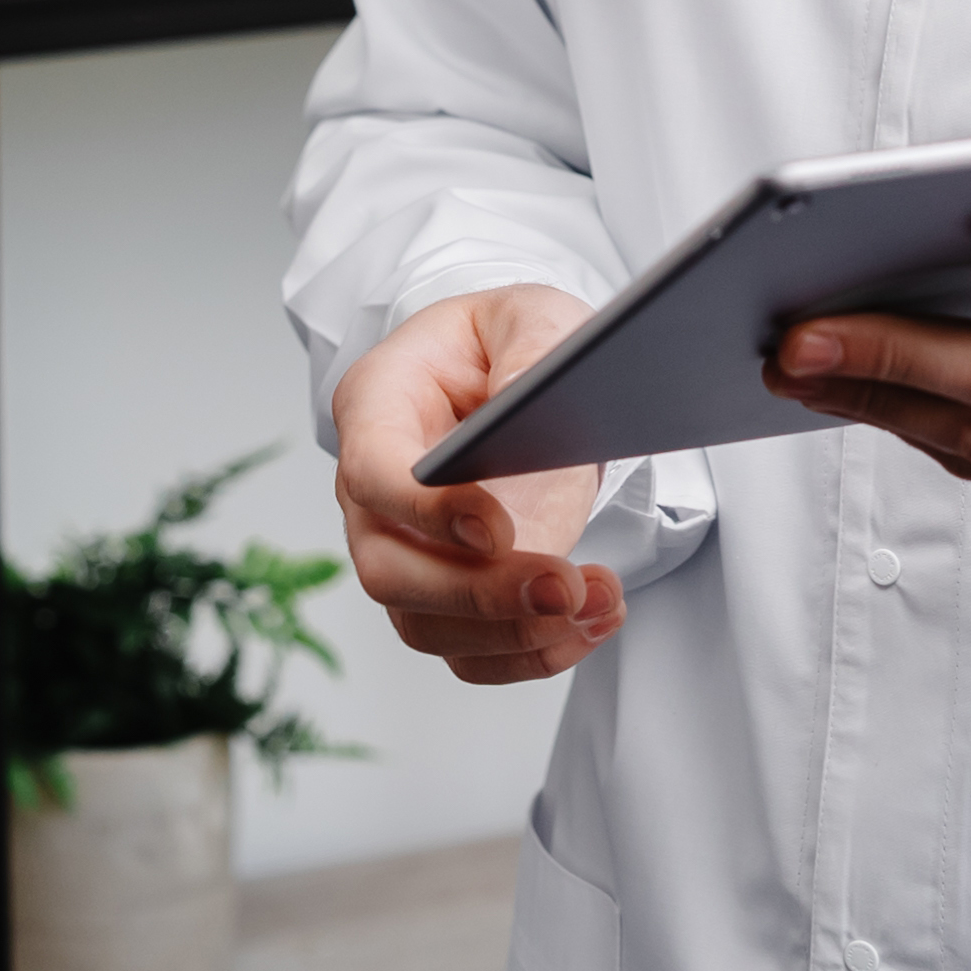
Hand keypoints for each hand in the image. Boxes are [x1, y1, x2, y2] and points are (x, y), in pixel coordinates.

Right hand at [331, 285, 622, 685]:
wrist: (515, 381)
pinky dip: (530, 655)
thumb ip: (530, 347)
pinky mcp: (446, 596)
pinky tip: (591, 623)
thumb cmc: (507, 340)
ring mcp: (403, 552)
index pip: (374, 474)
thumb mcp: (531, 315)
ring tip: (599, 600)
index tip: (498, 530)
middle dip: (479, 594)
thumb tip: (526, 401)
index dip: (426, 513)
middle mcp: (372, 494)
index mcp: (376, 407)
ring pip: (426, 625)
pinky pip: (470, 652)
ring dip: (517, 633)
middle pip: (388, 571)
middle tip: (563, 586)